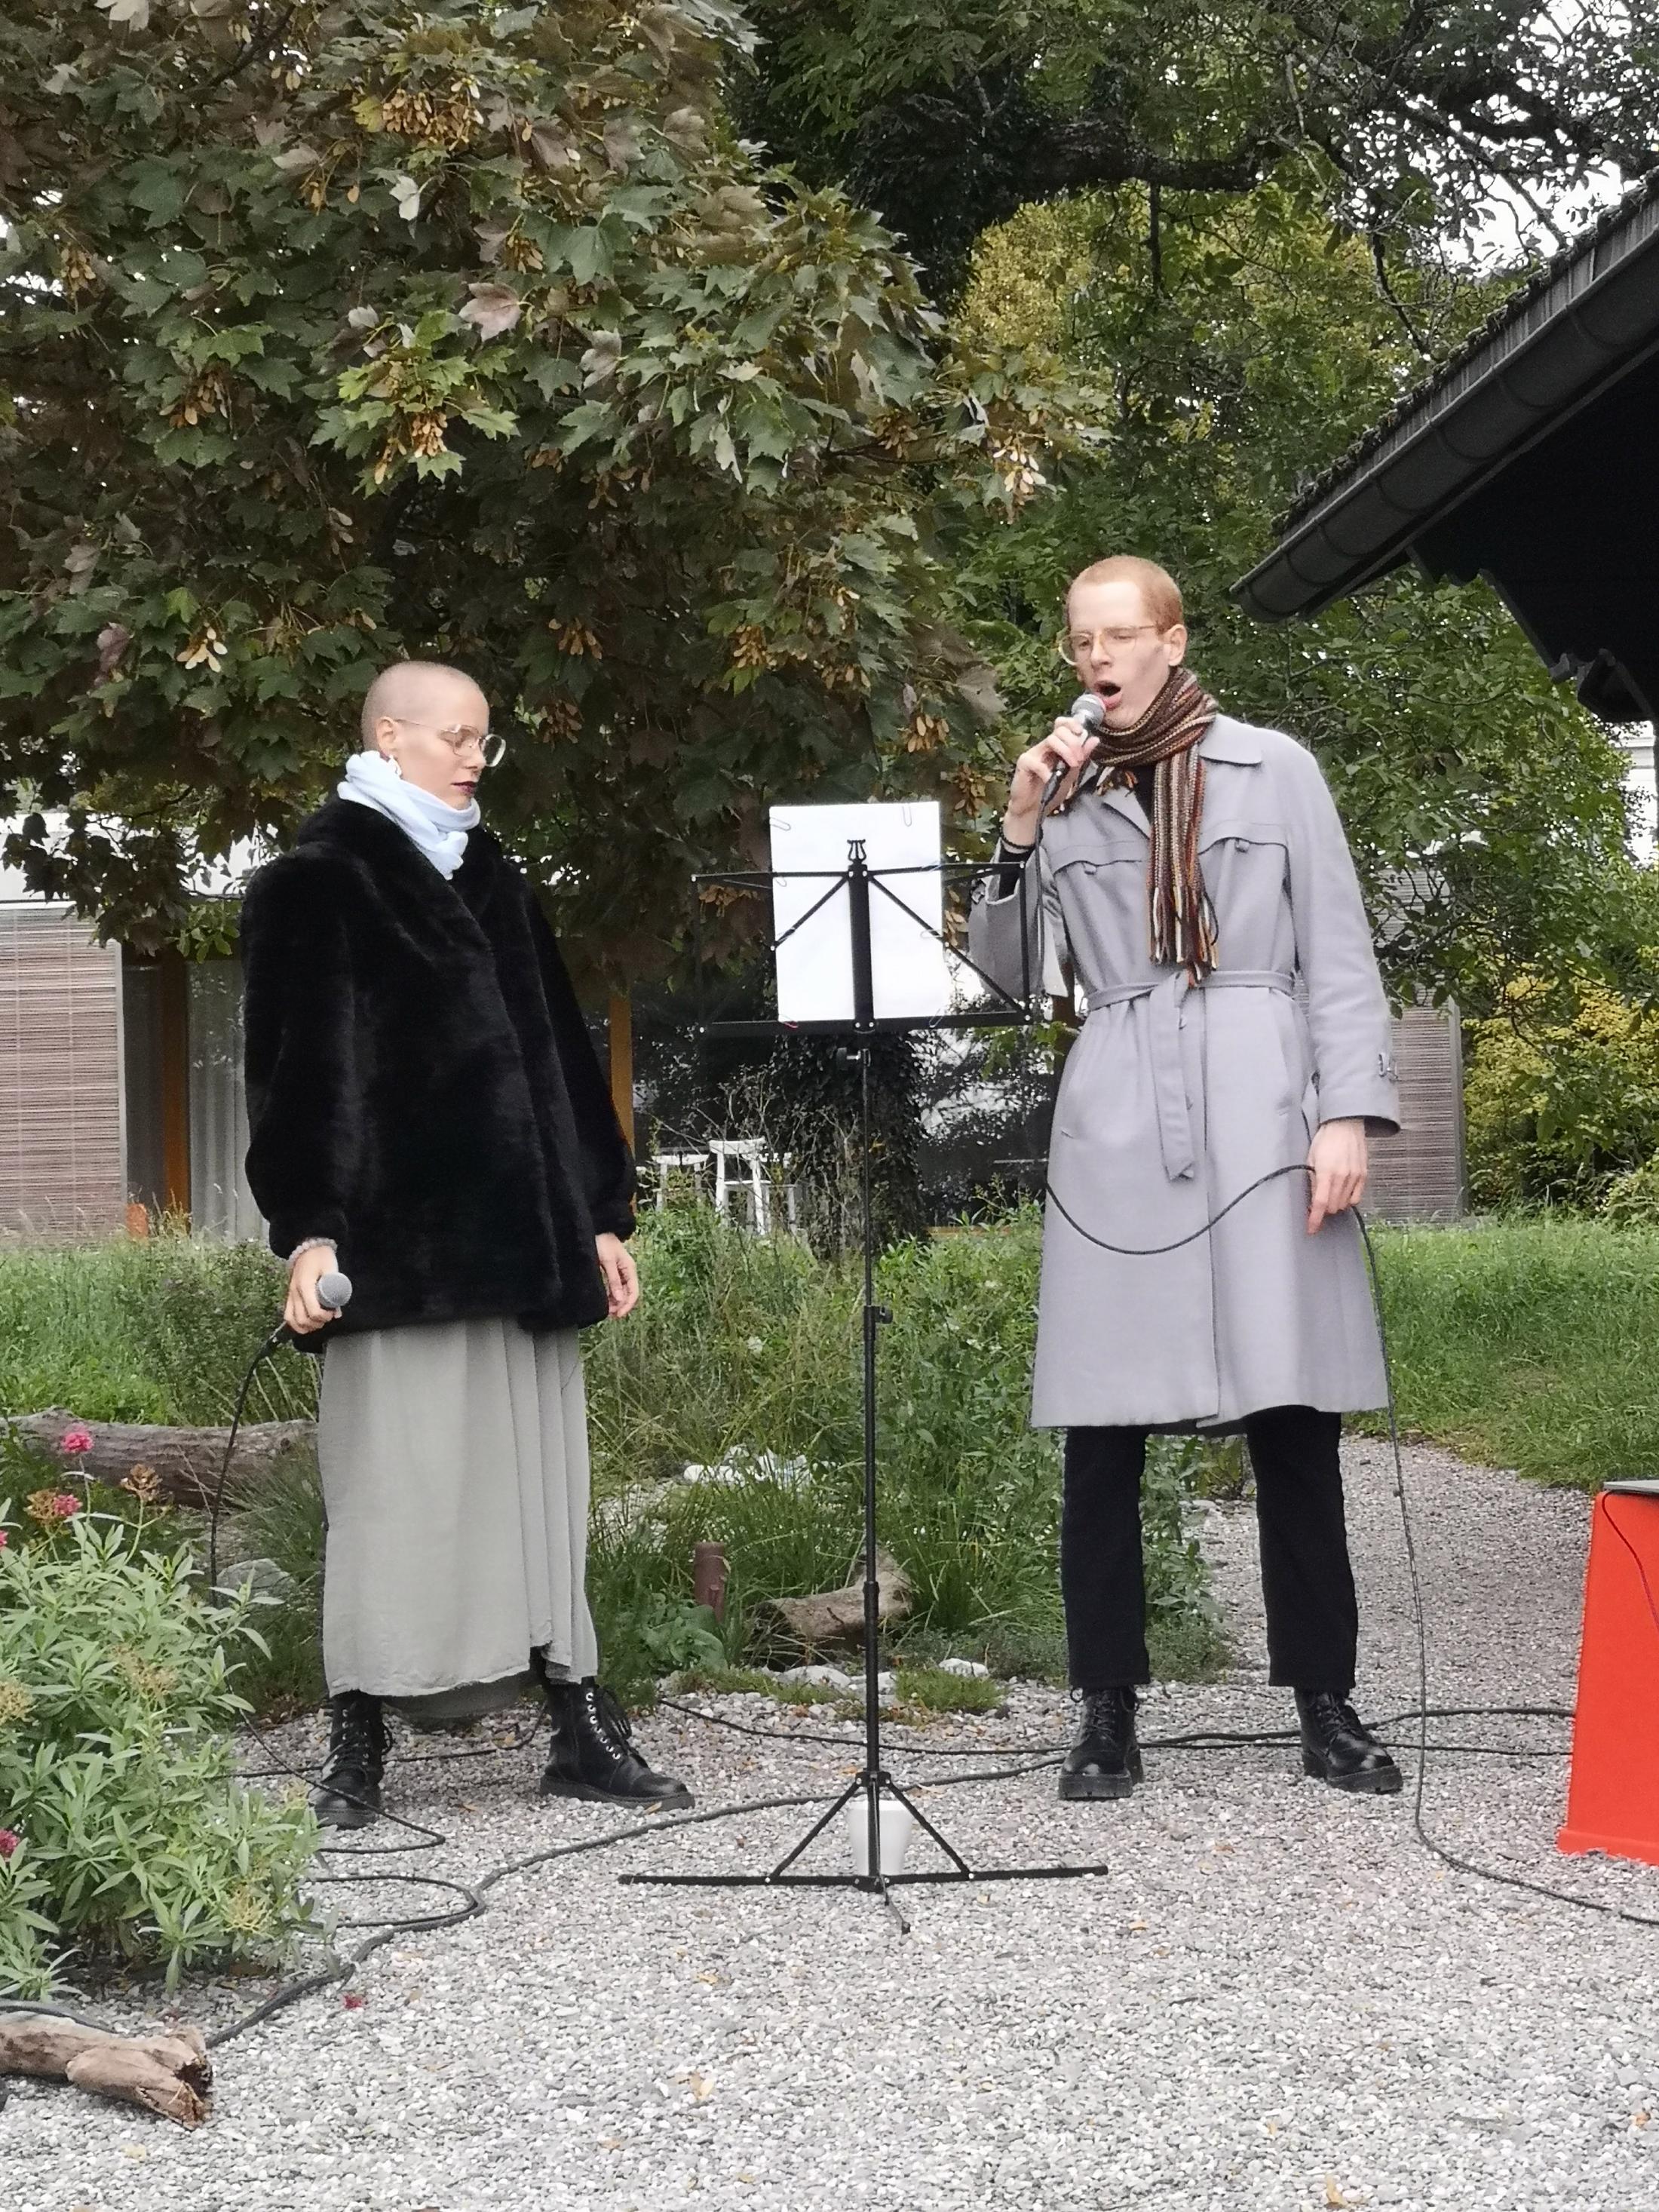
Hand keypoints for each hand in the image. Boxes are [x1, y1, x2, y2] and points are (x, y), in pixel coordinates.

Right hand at [284, 1243, 340, 1334]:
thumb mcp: (332, 1270)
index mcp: (305, 1286)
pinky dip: (297, 1324)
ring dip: (306, 1326)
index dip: (325, 1317)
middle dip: (317, 1323)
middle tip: (327, 1317)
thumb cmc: (322, 1257)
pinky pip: (288, 1316)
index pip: (314, 1311)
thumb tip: (337, 1312)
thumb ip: (336, 1291)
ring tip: (318, 1321)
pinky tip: (307, 1323)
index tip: (333, 1313)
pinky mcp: (289, 1296)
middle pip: (302, 1319)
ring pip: (292, 1321)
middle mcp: (295, 1293)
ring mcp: (290, 1295)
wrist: (308, 1247)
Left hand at [595, 1232, 638, 1318]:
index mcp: (630, 1269)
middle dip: (620, 1305)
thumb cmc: (602, 1242)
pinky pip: (614, 1288)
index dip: (627, 1305)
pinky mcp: (612, 1272)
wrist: (596, 1230)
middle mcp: (627, 1272)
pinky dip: (611, 1296)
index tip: (618, 1315)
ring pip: (621, 1292)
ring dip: (616, 1302)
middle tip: (609, 1314)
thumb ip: (613, 1280)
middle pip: (628, 1294)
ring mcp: (620, 1272)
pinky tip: (605, 1301)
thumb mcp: (607, 1261)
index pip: (634, 1292)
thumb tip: (620, 1299)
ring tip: (606, 1310)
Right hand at [1002, 714, 1102, 843]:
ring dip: (1065, 752)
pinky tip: (1051, 780)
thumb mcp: (1072, 774)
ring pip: (1050, 740)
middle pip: (1059, 731)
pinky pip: (1036, 761)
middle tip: (1079, 759)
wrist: (1034, 809)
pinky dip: (1046, 771)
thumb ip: (1081, 757)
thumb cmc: (1050, 791)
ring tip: (1072, 766)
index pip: (1062, 725)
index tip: (1081, 732)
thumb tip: (1094, 739)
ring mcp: (1033, 754)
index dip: (1072, 723)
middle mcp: (1044, 747)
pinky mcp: (1023, 764)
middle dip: (1074, 743)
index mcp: (1055, 747)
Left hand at [1306, 1118, 1367, 1234]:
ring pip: (1344, 1204)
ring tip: (1329, 1193)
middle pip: (1332, 1207)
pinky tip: (1342, 1192)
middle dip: (1323, 1209)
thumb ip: (1312, 1181)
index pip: (1320, 1203)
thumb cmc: (1325, 1140)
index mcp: (1326, 1172)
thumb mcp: (1311, 1159)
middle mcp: (1342, 1176)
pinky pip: (1356, 1197)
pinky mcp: (1363, 1175)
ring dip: (1335, 1204)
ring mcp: (1355, 1176)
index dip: (1315, 1219)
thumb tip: (1312, 1201)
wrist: (1345, 1125)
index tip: (1311, 1229)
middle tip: (1317, 1203)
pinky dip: (1348, 1199)